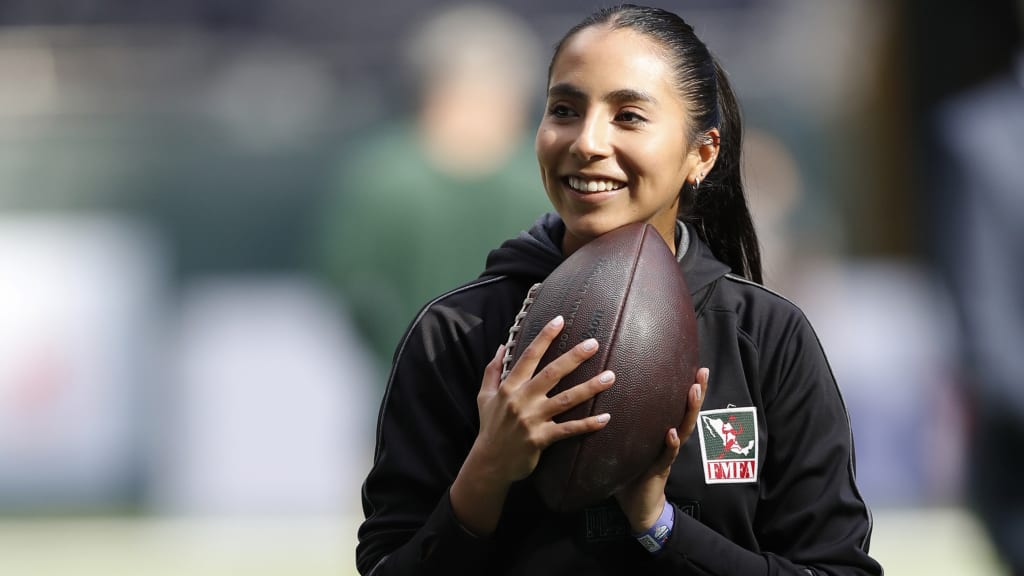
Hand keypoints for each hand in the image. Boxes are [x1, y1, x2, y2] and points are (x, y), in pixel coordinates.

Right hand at [451, 315, 615, 534]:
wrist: (489, 462)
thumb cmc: (490, 427)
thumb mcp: (484, 396)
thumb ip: (492, 370)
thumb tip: (502, 345)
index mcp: (509, 387)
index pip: (528, 356)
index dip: (544, 337)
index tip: (559, 320)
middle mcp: (522, 400)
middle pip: (552, 373)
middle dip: (574, 357)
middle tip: (594, 343)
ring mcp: (532, 420)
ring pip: (566, 399)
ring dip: (590, 387)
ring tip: (610, 376)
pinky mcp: (541, 439)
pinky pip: (569, 429)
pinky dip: (588, 424)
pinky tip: (606, 418)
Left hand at [615, 367, 708, 532]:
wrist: (638, 507)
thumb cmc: (631, 474)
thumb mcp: (626, 445)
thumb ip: (622, 426)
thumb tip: (600, 400)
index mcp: (662, 434)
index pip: (676, 406)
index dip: (686, 387)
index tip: (694, 366)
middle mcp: (669, 441)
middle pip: (686, 413)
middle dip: (697, 392)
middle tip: (703, 371)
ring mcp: (666, 455)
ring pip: (683, 429)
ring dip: (689, 410)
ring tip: (694, 390)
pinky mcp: (659, 470)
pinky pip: (667, 455)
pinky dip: (671, 444)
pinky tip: (672, 433)